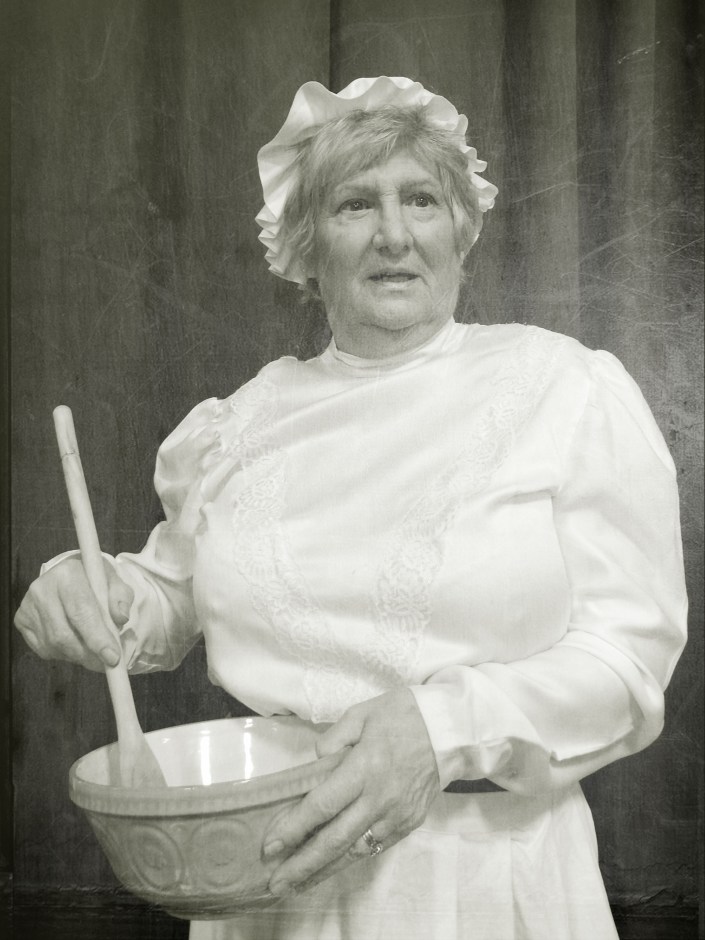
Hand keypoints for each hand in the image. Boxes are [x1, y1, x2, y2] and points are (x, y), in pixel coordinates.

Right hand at [14, 556, 132, 669]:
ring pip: (54, 645)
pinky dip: (64, 653)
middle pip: (64, 633)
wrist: (72, 577)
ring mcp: (28, 605)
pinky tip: (75, 643)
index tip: (112, 657)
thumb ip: (121, 599)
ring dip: (78, 655)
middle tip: (106, 664)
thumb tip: (120, 618)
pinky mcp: (21, 620)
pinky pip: (44, 648)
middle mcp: (42, 588)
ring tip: (92, 651)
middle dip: (88, 654)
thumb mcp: (115, 584)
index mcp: (67, 573)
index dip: (97, 637)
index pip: (81, 610)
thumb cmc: (97, 582)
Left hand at [262, 688, 439, 896]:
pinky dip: (350, 860)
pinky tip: (332, 867)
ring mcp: (395, 815)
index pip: (322, 805)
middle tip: (276, 882)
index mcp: (364, 768)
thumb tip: (317, 761)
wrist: (451, 730)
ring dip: (323, 871)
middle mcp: (378, 798)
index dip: (294, 827)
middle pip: (334, 839)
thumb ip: (335, 737)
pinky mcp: (408, 823)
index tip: (271, 844)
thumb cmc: (404, 715)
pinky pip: (375, 847)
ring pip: (354, 851)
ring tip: (297, 886)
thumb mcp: (363, 713)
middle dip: (302, 864)